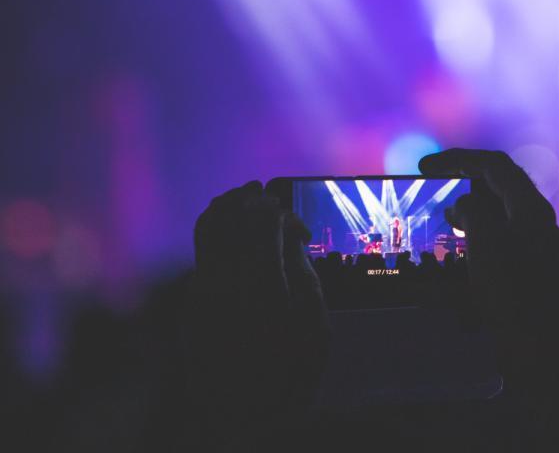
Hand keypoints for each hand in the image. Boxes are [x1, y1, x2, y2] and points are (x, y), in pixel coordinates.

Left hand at [188, 181, 328, 418]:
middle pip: (234, 217)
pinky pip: (202, 249)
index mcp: (261, 287)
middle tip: (268, 195)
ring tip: (245, 197)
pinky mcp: (191, 301)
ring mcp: (202, 290)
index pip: (263, 223)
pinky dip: (216, 227)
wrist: (238, 416)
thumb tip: (289, 239)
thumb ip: (302, 273)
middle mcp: (225, 281)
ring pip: (209, 227)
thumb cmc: (288, 374)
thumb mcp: (313, 325)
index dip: (281, 214)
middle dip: (253, 201)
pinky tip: (230, 226)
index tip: (295, 223)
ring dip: (228, 206)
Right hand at [419, 150, 558, 362]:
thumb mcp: (485, 243)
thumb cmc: (510, 296)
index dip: (457, 158)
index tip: (424, 166)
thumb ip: (473, 211)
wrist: (534, 351)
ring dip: (469, 210)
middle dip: (464, 181)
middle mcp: (540, 224)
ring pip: (499, 214)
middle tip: (433, 185)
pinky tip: (458, 253)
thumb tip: (463, 206)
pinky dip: (476, 236)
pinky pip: (500, 240)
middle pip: (499, 186)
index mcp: (533, 209)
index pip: (494, 166)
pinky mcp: (530, 271)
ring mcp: (538, 247)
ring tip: (443, 220)